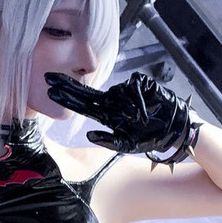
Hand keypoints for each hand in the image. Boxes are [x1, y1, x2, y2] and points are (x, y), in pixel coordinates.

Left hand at [45, 72, 191, 154]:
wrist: (173, 129)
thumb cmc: (149, 136)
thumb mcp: (126, 144)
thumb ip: (107, 141)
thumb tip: (87, 135)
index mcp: (107, 113)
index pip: (83, 104)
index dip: (67, 98)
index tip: (49, 91)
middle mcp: (113, 100)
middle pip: (87, 91)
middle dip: (68, 85)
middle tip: (48, 78)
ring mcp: (125, 91)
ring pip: (117, 93)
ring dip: (127, 108)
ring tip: (140, 120)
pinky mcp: (141, 83)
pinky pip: (135, 88)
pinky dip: (140, 100)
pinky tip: (146, 111)